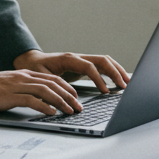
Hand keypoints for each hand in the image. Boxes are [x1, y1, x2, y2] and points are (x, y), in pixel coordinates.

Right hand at [0, 65, 82, 115]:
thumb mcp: (9, 85)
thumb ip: (23, 88)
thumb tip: (37, 99)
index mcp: (24, 74)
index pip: (52, 78)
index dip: (67, 87)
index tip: (76, 97)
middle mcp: (23, 77)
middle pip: (53, 83)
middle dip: (69, 96)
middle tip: (79, 107)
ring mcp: (17, 85)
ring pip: (46, 91)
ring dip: (61, 101)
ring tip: (70, 111)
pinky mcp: (9, 96)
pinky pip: (31, 100)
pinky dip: (44, 106)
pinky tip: (52, 112)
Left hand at [13, 50, 130, 92]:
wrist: (31, 61)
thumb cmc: (35, 69)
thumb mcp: (41, 79)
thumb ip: (52, 88)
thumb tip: (62, 101)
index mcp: (68, 59)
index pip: (89, 66)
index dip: (99, 79)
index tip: (105, 92)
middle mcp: (77, 57)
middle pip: (102, 60)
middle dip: (115, 72)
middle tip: (125, 86)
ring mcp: (81, 59)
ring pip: (104, 61)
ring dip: (117, 70)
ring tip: (128, 83)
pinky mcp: (83, 65)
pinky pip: (101, 66)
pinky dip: (112, 72)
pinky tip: (119, 81)